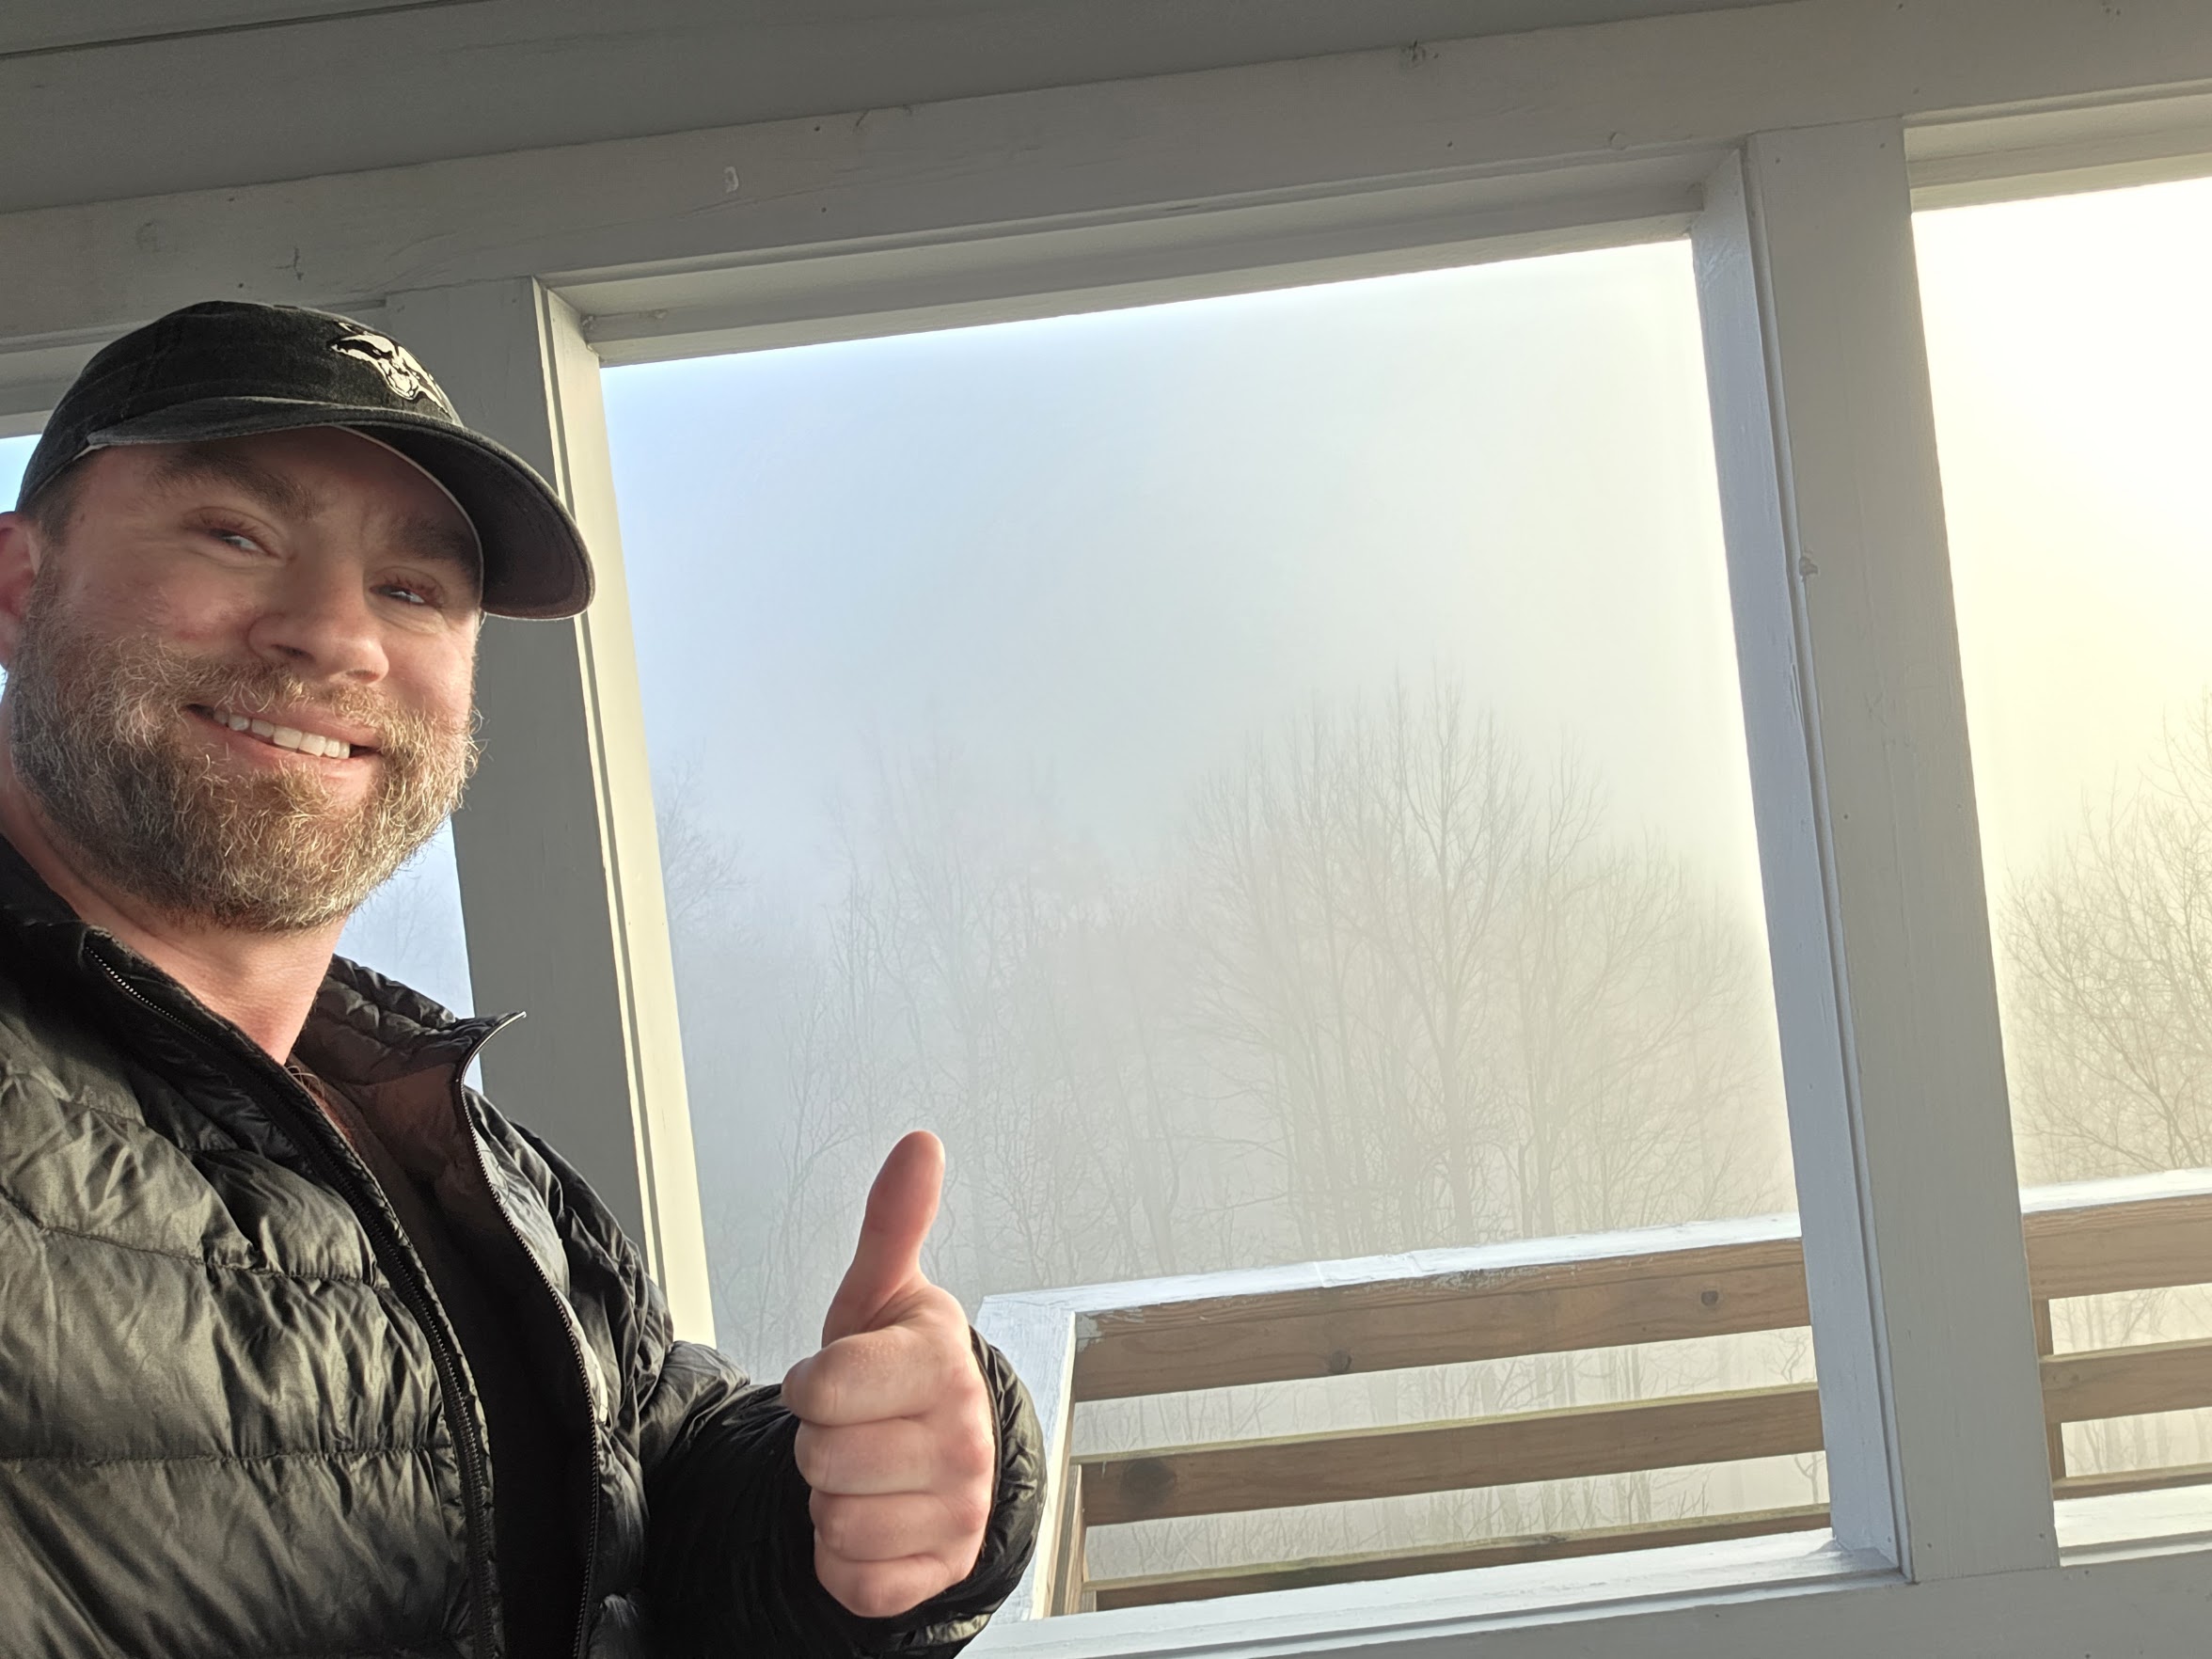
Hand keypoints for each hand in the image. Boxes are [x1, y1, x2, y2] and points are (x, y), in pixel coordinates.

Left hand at [782, 1131, 996, 1619]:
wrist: (938, 1454)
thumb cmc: (894, 1372)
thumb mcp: (881, 1297)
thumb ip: (892, 1223)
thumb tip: (919, 1143)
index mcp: (944, 1364)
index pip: (821, 1387)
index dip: (809, 1385)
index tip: (836, 1379)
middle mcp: (965, 1440)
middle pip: (820, 1458)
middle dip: (818, 1445)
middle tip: (853, 1429)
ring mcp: (960, 1512)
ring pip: (832, 1521)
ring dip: (829, 1502)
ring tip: (864, 1472)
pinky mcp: (940, 1572)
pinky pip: (850, 1581)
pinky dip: (843, 1560)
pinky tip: (873, 1521)